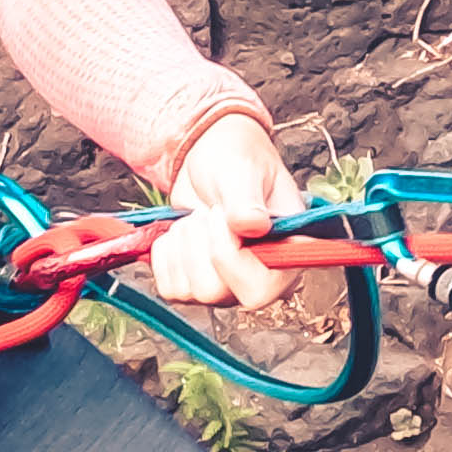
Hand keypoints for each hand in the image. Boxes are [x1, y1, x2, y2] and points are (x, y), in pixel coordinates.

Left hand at [141, 110, 297, 315]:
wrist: (210, 158)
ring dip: (183, 245)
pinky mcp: (193, 286)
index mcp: (285, 255)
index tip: (220, 215)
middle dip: (198, 245)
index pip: (259, 290)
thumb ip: (247, 200)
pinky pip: (167, 287)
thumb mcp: (245, 171)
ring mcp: (225, 288)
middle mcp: (259, 279)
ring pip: (188, 291)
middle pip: (213, 292)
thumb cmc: (238, 161)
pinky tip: (183, 231)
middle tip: (209, 212)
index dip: (229, 257)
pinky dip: (166, 253)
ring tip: (199, 218)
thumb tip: (252, 225)